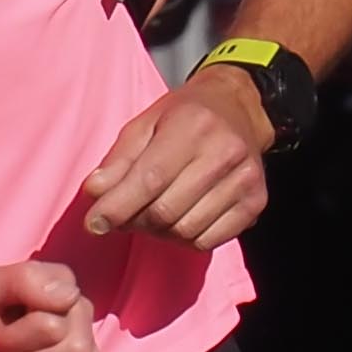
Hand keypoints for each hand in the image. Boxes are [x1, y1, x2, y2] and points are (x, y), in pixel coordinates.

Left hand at [82, 68, 276, 247]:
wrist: (238, 110)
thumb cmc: (185, 116)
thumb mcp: (145, 123)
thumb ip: (119, 159)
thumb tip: (96, 193)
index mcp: (193, 126)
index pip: (150, 179)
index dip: (117, 207)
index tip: (94, 223)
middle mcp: (225, 153)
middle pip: (166, 212)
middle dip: (134, 221)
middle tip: (124, 214)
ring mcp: (245, 181)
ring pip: (185, 231)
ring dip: (158, 232)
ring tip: (152, 213)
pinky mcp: (256, 203)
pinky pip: (208, 241)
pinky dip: (184, 239)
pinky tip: (179, 218)